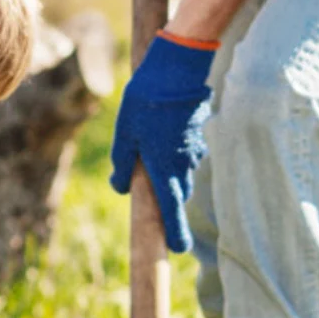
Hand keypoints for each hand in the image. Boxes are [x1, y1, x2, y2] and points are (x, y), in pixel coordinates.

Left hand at [109, 33, 215, 252]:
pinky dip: (177, 149)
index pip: (172, 211)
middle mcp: (184, 165)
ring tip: (151, 144)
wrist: (176, 68)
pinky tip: (165, 128)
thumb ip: (122, 164)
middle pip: (177, 193)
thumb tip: (120, 187)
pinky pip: (188, 151)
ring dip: (170, 169)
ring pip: (183, 171)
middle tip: (150, 185)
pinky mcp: (199, 133)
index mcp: (164, 170)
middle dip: (167, 196)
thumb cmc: (145, 102)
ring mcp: (195, 150)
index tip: (179, 249)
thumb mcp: (124, 134)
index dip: (176, 233)